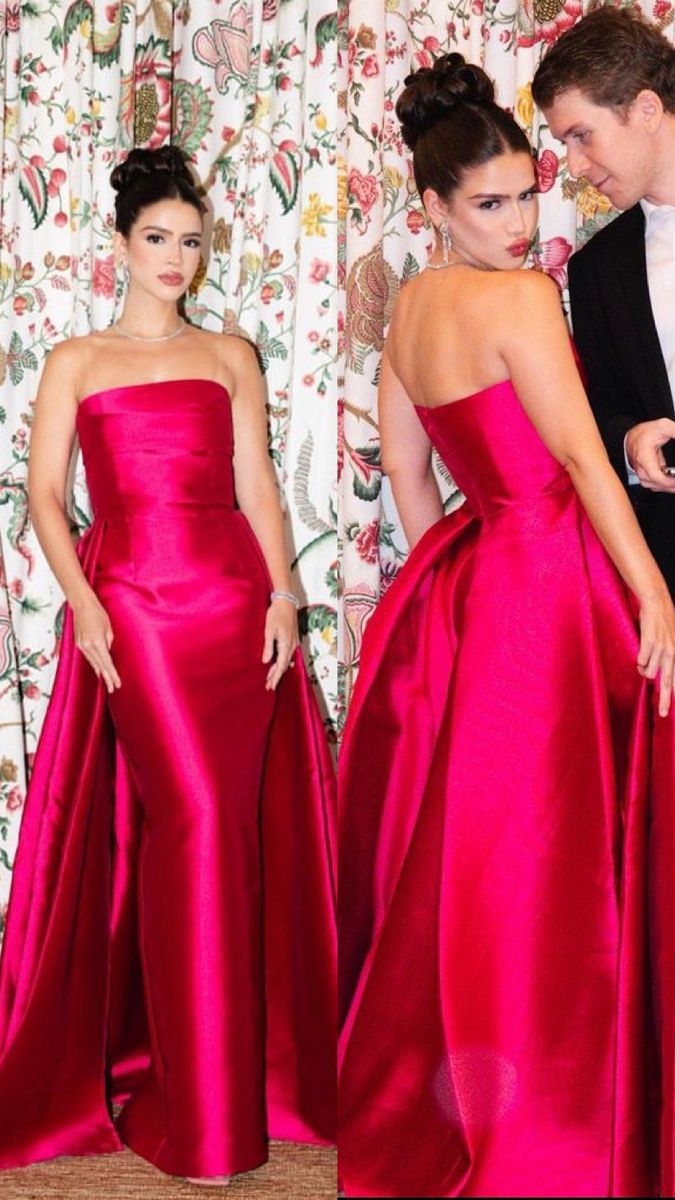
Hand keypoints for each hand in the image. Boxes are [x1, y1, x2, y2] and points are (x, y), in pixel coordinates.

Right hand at [72, 589, 120, 693]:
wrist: (82, 605)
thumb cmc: (98, 613)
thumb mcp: (108, 628)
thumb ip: (109, 643)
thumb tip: (108, 652)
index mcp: (97, 642)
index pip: (107, 663)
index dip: (112, 675)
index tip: (117, 684)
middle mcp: (87, 646)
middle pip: (99, 666)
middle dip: (107, 677)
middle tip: (113, 688)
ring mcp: (81, 645)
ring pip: (93, 662)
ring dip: (100, 672)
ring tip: (107, 682)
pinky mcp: (78, 643)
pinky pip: (88, 656)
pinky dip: (94, 663)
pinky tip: (98, 669)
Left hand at [262, 597, 298, 689]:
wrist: (286, 601)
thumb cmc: (276, 614)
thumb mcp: (269, 630)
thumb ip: (268, 646)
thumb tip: (266, 661)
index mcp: (286, 644)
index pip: (281, 665)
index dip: (275, 677)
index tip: (270, 686)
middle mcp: (292, 645)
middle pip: (285, 665)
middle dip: (277, 676)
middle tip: (269, 686)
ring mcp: (294, 642)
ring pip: (287, 660)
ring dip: (280, 670)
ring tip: (272, 678)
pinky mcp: (293, 638)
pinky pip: (289, 654)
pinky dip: (283, 661)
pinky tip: (281, 664)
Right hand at [625, 419, 674, 491]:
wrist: (634, 435)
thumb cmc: (645, 432)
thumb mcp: (663, 426)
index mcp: (644, 457)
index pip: (655, 477)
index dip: (669, 482)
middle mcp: (641, 467)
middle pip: (656, 484)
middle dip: (671, 486)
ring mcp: (642, 472)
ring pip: (654, 486)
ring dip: (667, 487)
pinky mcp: (645, 474)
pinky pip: (654, 484)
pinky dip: (663, 485)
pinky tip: (671, 482)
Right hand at [637, 589, 674, 716]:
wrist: (657, 603)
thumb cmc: (663, 622)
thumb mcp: (671, 641)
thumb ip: (667, 658)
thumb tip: (654, 673)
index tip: (671, 709)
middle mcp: (672, 654)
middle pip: (667, 683)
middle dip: (664, 700)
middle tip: (662, 714)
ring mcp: (662, 649)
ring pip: (648, 672)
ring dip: (644, 669)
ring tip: (644, 659)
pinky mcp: (650, 643)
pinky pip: (641, 660)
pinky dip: (639, 659)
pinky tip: (641, 651)